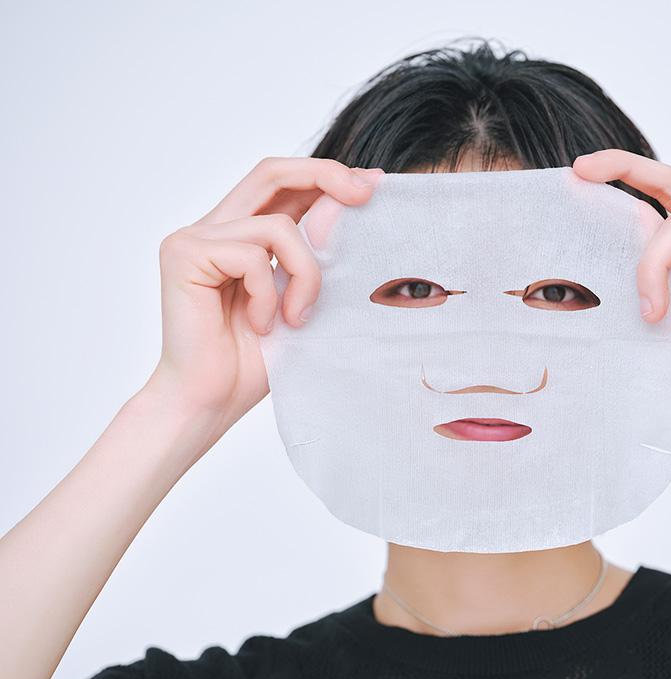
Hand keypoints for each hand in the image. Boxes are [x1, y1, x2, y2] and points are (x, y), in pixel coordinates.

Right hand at [147, 157, 381, 433]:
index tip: (374, 185)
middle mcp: (214, 227)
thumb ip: (319, 255)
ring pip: (278, 225)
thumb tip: (346, 205)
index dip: (328, 177)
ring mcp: (194, 238)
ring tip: (296, 319)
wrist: (210, 402)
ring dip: (305, 274)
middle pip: (272, 172)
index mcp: (241, 233)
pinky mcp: (184, 254)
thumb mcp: (304, 300)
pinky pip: (253, 257)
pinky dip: (269, 294)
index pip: (285, 184)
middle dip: (326, 175)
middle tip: (366, 193)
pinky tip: (260, 326)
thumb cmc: (254, 361)